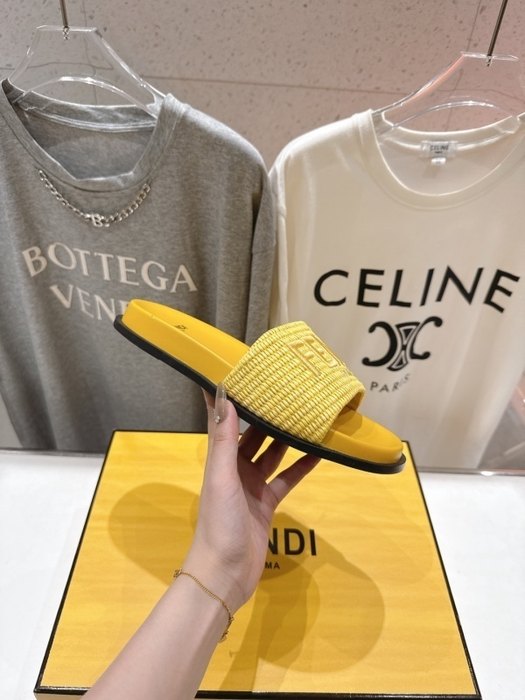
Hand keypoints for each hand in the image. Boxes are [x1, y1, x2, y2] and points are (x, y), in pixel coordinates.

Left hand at [182, 389, 319, 611]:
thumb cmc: (219, 523)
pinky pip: (286, 479)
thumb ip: (224, 442)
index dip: (228, 400)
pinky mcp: (267, 503)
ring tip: (305, 416)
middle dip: (265, 416)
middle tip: (286, 391)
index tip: (240, 374)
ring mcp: (252, 486)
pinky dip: (300, 467)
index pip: (222, 423)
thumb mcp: (222, 479)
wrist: (225, 573)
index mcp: (219, 460)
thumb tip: (225, 398)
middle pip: (252, 435)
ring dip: (285, 438)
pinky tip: (317, 453)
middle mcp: (235, 469)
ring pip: (272, 454)